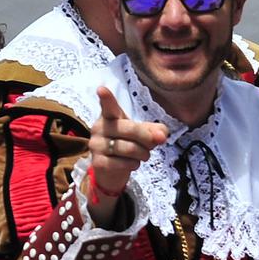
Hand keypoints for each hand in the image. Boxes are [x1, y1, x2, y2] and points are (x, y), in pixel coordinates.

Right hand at [86, 85, 167, 203]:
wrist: (112, 170)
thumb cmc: (128, 144)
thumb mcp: (143, 134)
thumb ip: (155, 130)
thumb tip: (162, 136)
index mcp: (110, 116)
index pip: (108, 106)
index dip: (106, 98)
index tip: (102, 89)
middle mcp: (100, 128)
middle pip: (130, 129)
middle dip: (147, 138)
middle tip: (153, 144)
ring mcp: (96, 145)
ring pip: (129, 148)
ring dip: (143, 154)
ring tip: (144, 155)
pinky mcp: (98, 162)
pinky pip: (123, 163)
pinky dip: (134, 164)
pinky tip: (133, 163)